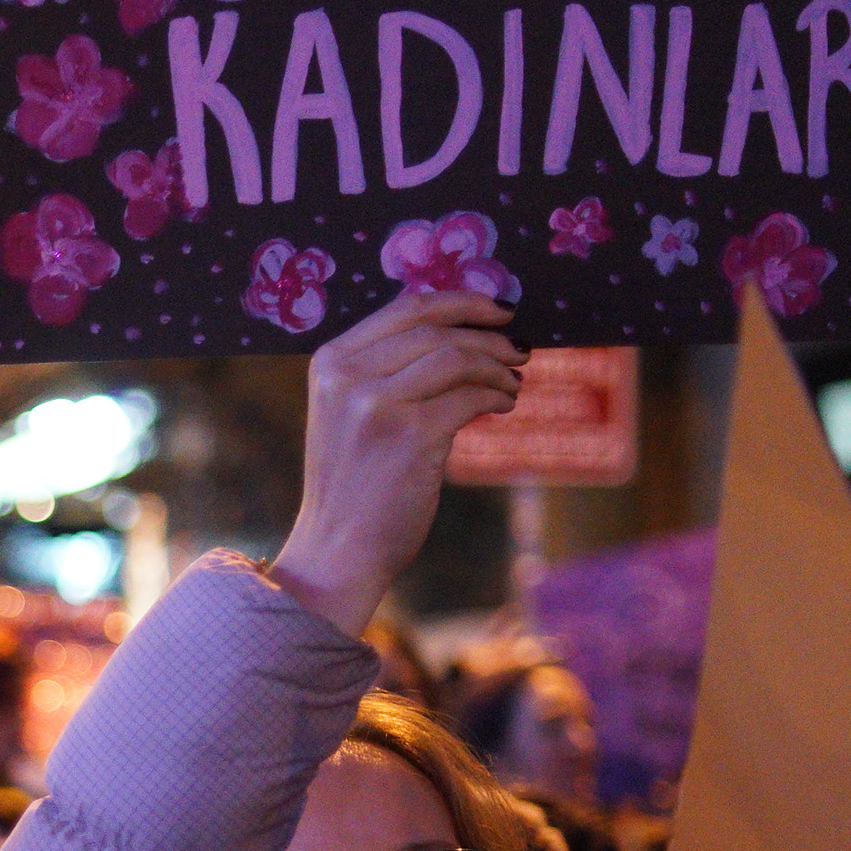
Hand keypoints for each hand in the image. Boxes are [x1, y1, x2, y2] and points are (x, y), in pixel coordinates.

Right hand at [268, 290, 522, 636]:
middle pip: (437, 331)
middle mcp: (348, 376)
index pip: (406, 308)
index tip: (498, 310)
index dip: (462, 302)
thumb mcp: (349, 413)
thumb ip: (383, 370)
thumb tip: (460, 331)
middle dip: (490, 336)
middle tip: (520, 350)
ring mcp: (377, 405)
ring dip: (498, 366)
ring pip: (457, 358)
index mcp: (329, 361)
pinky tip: (505, 404)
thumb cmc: (353, 482)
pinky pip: (471, 397)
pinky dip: (498, 395)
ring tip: (514, 382)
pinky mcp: (412, 435)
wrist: (339, 548)